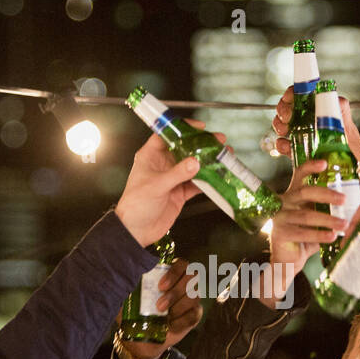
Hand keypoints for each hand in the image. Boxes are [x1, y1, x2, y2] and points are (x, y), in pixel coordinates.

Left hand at [115, 120, 222, 246]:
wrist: (136, 230)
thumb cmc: (136, 205)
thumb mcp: (157, 186)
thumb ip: (177, 174)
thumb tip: (195, 162)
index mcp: (150, 156)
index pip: (167, 135)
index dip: (182, 129)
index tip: (200, 128)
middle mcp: (162, 165)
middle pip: (185, 149)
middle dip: (202, 146)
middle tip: (219, 141)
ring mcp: (172, 179)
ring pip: (193, 166)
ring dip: (208, 163)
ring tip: (223, 158)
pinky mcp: (179, 193)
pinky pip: (196, 184)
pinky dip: (207, 181)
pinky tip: (217, 177)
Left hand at [121, 257, 203, 358]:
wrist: (141, 336)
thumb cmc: (134, 311)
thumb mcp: (129, 295)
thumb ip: (132, 282)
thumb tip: (131, 272)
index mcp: (169, 274)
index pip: (182, 264)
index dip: (174, 273)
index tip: (159, 287)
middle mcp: (184, 284)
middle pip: (192, 277)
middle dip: (175, 292)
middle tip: (159, 306)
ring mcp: (191, 299)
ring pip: (194, 296)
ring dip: (178, 307)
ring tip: (164, 316)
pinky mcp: (194, 315)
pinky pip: (194, 315)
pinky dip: (181, 321)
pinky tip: (170, 325)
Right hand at [260, 172, 346, 307]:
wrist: (288, 259)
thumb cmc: (306, 235)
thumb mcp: (316, 218)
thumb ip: (328, 209)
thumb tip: (358, 203)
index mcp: (294, 193)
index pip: (299, 174)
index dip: (310, 167)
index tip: (325, 164)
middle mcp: (284, 202)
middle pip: (305, 192)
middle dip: (326, 195)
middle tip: (344, 200)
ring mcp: (280, 217)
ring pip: (306, 215)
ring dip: (328, 220)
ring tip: (345, 225)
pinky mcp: (279, 233)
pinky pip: (302, 233)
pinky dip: (320, 235)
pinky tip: (333, 237)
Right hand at [271, 87, 359, 199]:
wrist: (357, 189)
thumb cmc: (358, 163)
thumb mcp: (350, 136)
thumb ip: (343, 118)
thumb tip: (338, 99)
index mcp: (331, 116)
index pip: (312, 95)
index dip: (297, 93)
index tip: (290, 98)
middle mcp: (319, 125)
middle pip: (295, 108)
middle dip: (285, 109)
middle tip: (285, 118)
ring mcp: (310, 139)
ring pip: (288, 124)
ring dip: (280, 124)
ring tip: (283, 131)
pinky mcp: (304, 154)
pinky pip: (287, 145)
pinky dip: (281, 144)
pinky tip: (283, 147)